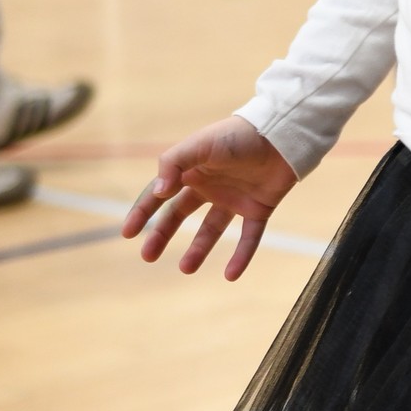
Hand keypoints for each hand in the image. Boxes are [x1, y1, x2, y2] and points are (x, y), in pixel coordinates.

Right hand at [122, 116, 297, 278]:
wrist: (281, 134)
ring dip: (198, 250)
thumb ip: (174, 164)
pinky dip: (240, 256)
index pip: (160, 194)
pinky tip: (231, 275)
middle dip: (162, 235)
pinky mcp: (258, 209)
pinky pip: (248, 238)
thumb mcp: (199, 145)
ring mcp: (233, 199)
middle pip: (179, 215)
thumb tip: (158, 192)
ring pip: (211, 230)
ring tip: (185, 269)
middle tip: (148, 256)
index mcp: (192, 169)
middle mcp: (210, 186)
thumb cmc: (237, 135)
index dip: (143, 212)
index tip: (129, 233)